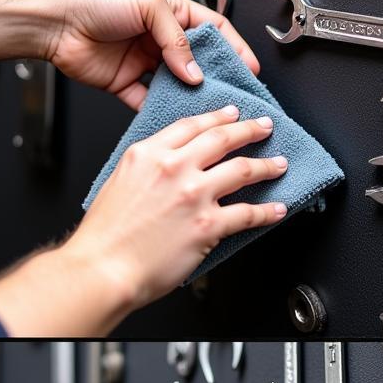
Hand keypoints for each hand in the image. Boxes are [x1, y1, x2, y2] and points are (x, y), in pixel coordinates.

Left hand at [45, 0, 259, 108]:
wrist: (54, 21)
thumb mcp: (148, 4)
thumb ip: (176, 38)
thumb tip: (195, 70)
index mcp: (170, 13)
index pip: (213, 31)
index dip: (234, 49)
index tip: (249, 68)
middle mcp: (159, 39)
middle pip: (198, 62)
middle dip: (217, 77)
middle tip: (235, 93)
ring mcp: (145, 63)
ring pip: (178, 85)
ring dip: (192, 97)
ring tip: (210, 108)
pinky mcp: (128, 85)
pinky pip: (151, 103)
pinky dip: (163, 111)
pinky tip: (176, 115)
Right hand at [71, 105, 288, 306]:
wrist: (103, 268)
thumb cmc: (107, 235)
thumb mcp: (121, 181)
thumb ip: (150, 168)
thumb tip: (174, 166)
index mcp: (148, 154)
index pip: (192, 125)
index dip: (218, 117)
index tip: (232, 114)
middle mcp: (173, 168)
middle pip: (223, 139)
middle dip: (250, 130)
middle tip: (265, 128)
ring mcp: (193, 195)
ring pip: (243, 170)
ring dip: (267, 166)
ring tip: (279, 165)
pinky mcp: (208, 224)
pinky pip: (249, 213)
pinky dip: (269, 211)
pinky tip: (278, 209)